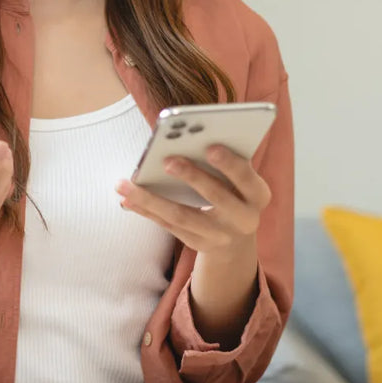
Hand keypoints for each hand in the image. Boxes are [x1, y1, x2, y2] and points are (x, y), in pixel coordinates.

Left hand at [115, 144, 270, 255]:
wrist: (235, 238)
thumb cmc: (233, 191)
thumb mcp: (239, 179)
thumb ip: (223, 160)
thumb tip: (185, 138)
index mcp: (257, 195)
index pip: (246, 179)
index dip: (230, 164)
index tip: (210, 146)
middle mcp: (243, 219)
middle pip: (216, 197)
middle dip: (192, 177)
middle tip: (167, 159)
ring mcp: (219, 236)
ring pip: (182, 216)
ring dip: (150, 198)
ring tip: (124, 183)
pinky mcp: (197, 244)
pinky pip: (168, 225)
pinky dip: (145, 210)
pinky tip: (126, 198)